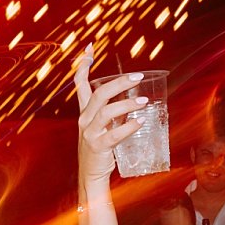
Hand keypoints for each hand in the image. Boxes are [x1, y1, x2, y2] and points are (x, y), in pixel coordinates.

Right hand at [74, 44, 149, 183]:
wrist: (90, 176)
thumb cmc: (99, 150)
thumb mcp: (102, 127)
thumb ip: (112, 114)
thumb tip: (133, 100)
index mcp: (84, 112)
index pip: (79, 83)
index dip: (83, 65)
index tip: (90, 48)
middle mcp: (84, 119)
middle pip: (99, 94)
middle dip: (118, 82)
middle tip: (138, 77)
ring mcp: (90, 133)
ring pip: (107, 112)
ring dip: (127, 104)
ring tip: (144, 101)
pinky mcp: (98, 146)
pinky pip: (113, 134)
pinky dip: (128, 127)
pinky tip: (140, 122)